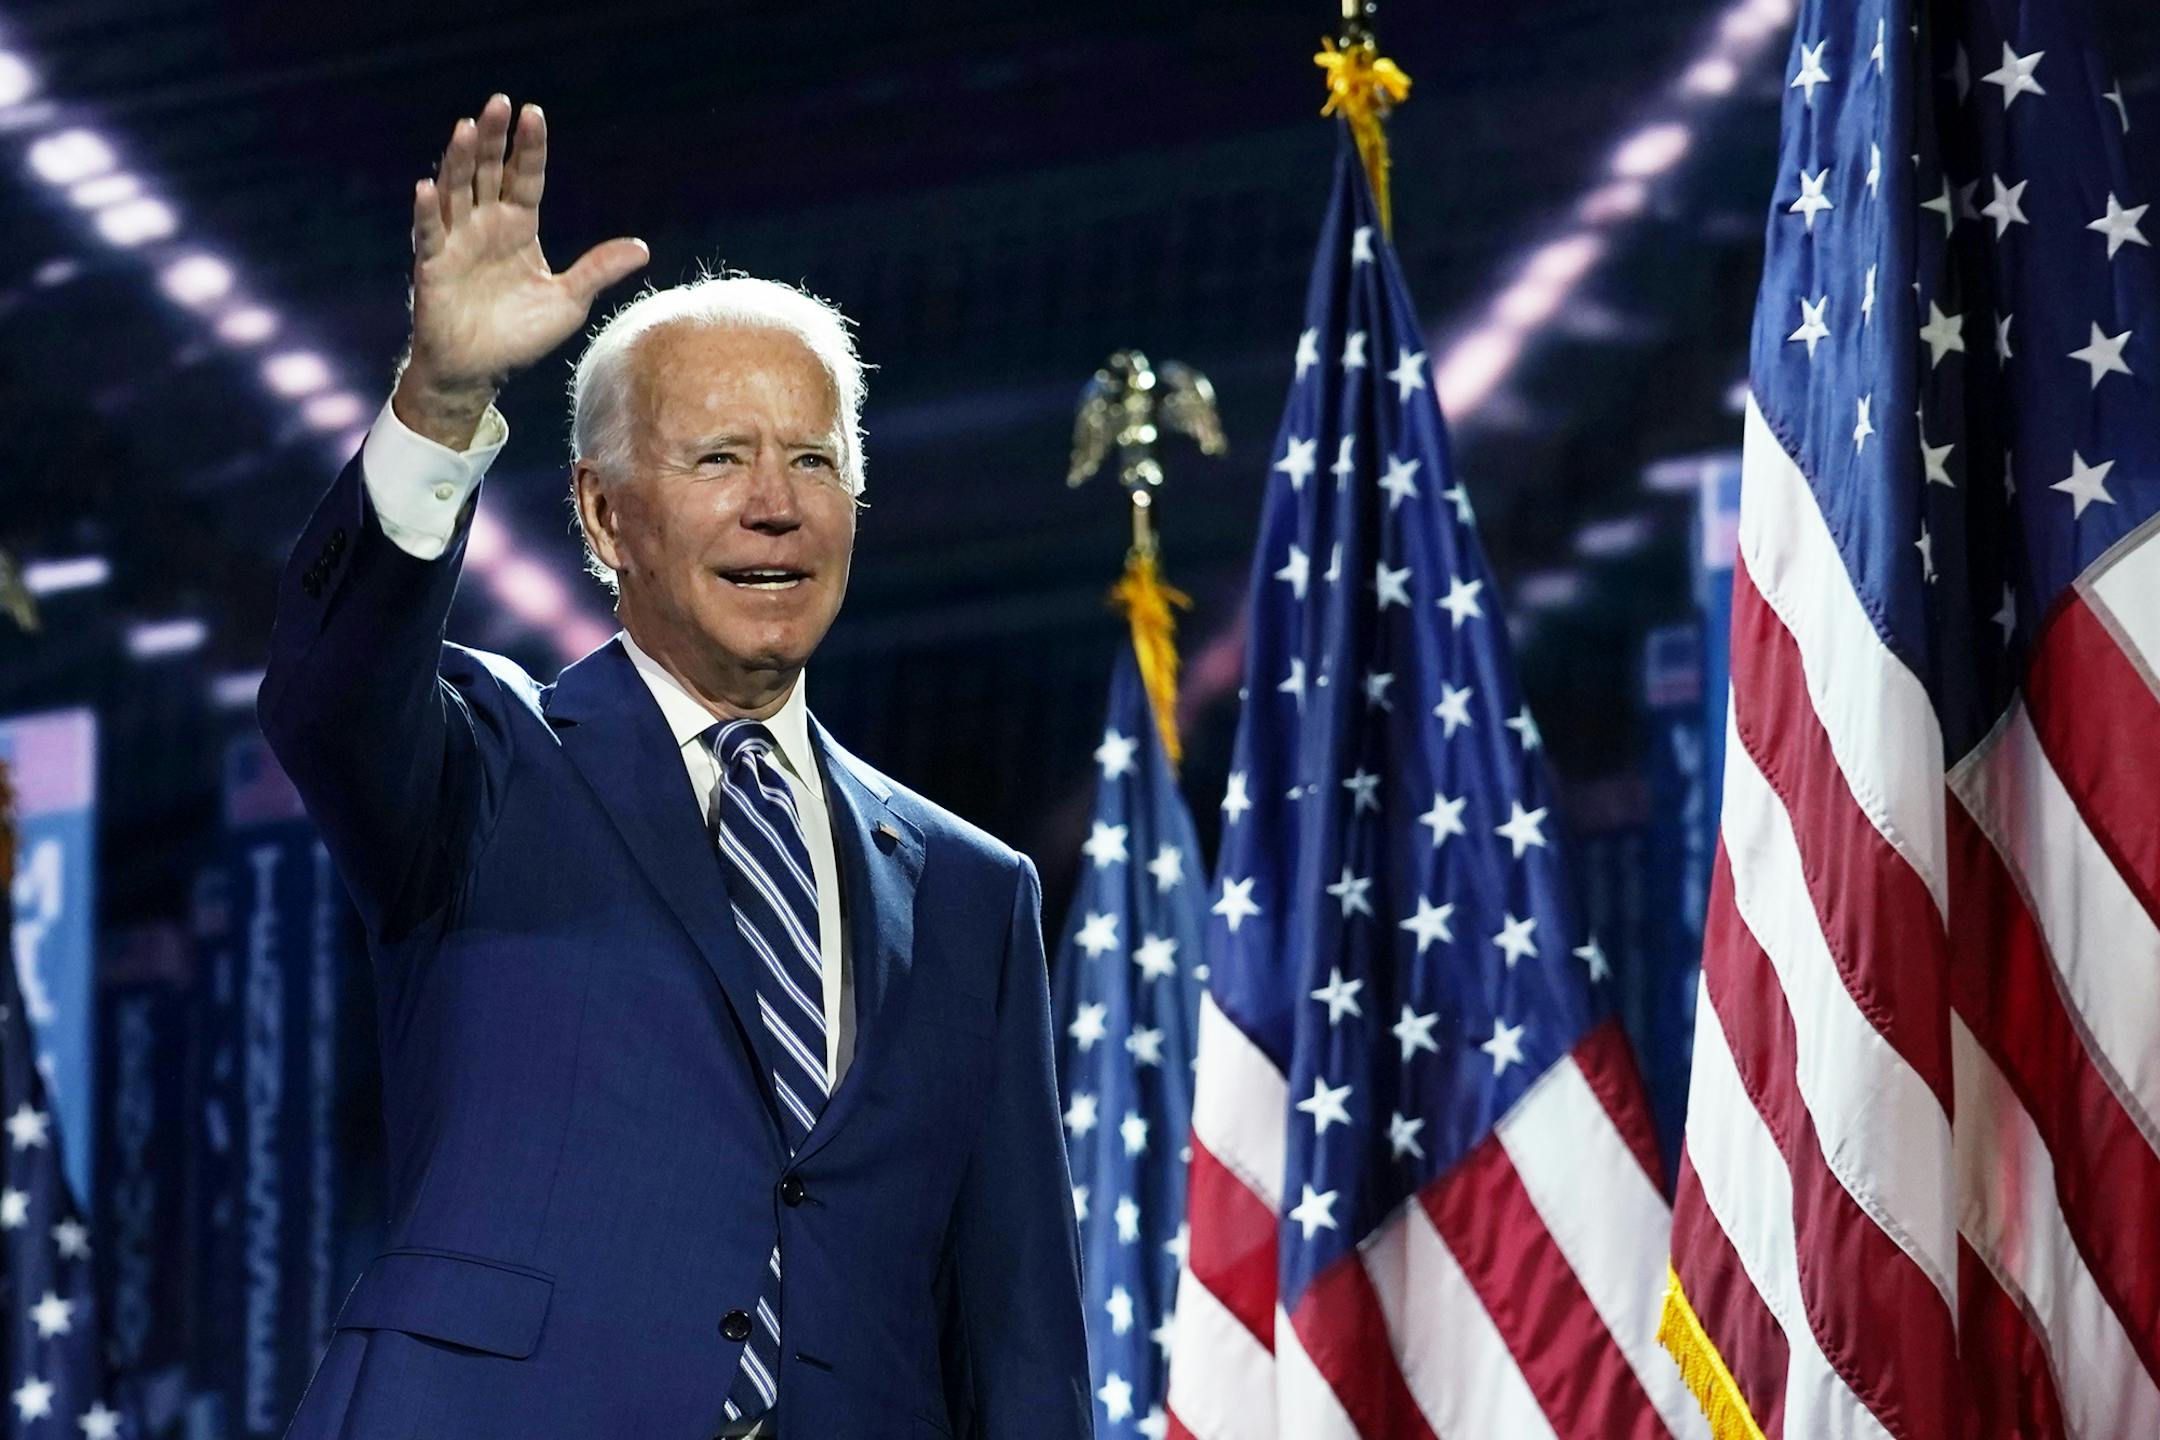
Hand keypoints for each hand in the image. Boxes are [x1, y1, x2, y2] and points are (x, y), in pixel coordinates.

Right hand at [394, 94, 648, 448]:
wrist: (479, 371)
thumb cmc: (520, 335)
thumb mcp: (568, 300)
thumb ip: (598, 270)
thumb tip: (642, 248)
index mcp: (519, 227)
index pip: (525, 177)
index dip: (529, 147)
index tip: (534, 112)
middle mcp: (485, 225)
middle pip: (489, 172)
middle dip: (494, 138)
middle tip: (499, 102)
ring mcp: (456, 242)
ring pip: (456, 191)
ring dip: (460, 160)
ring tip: (466, 128)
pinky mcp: (432, 266)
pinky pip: (427, 234)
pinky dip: (426, 212)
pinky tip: (427, 187)